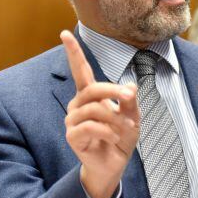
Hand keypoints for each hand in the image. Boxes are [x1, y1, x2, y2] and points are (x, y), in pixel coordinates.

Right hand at [61, 30, 139, 197]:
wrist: (114, 164)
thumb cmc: (121, 137)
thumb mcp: (133, 115)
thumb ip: (130, 100)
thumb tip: (129, 86)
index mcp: (91, 95)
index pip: (81, 70)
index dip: (74, 52)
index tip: (65, 33)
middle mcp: (78, 105)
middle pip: (92, 89)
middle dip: (114, 91)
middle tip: (130, 97)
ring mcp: (73, 121)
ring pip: (94, 109)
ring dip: (116, 118)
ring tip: (127, 128)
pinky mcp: (73, 136)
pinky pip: (91, 127)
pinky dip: (109, 131)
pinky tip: (115, 138)